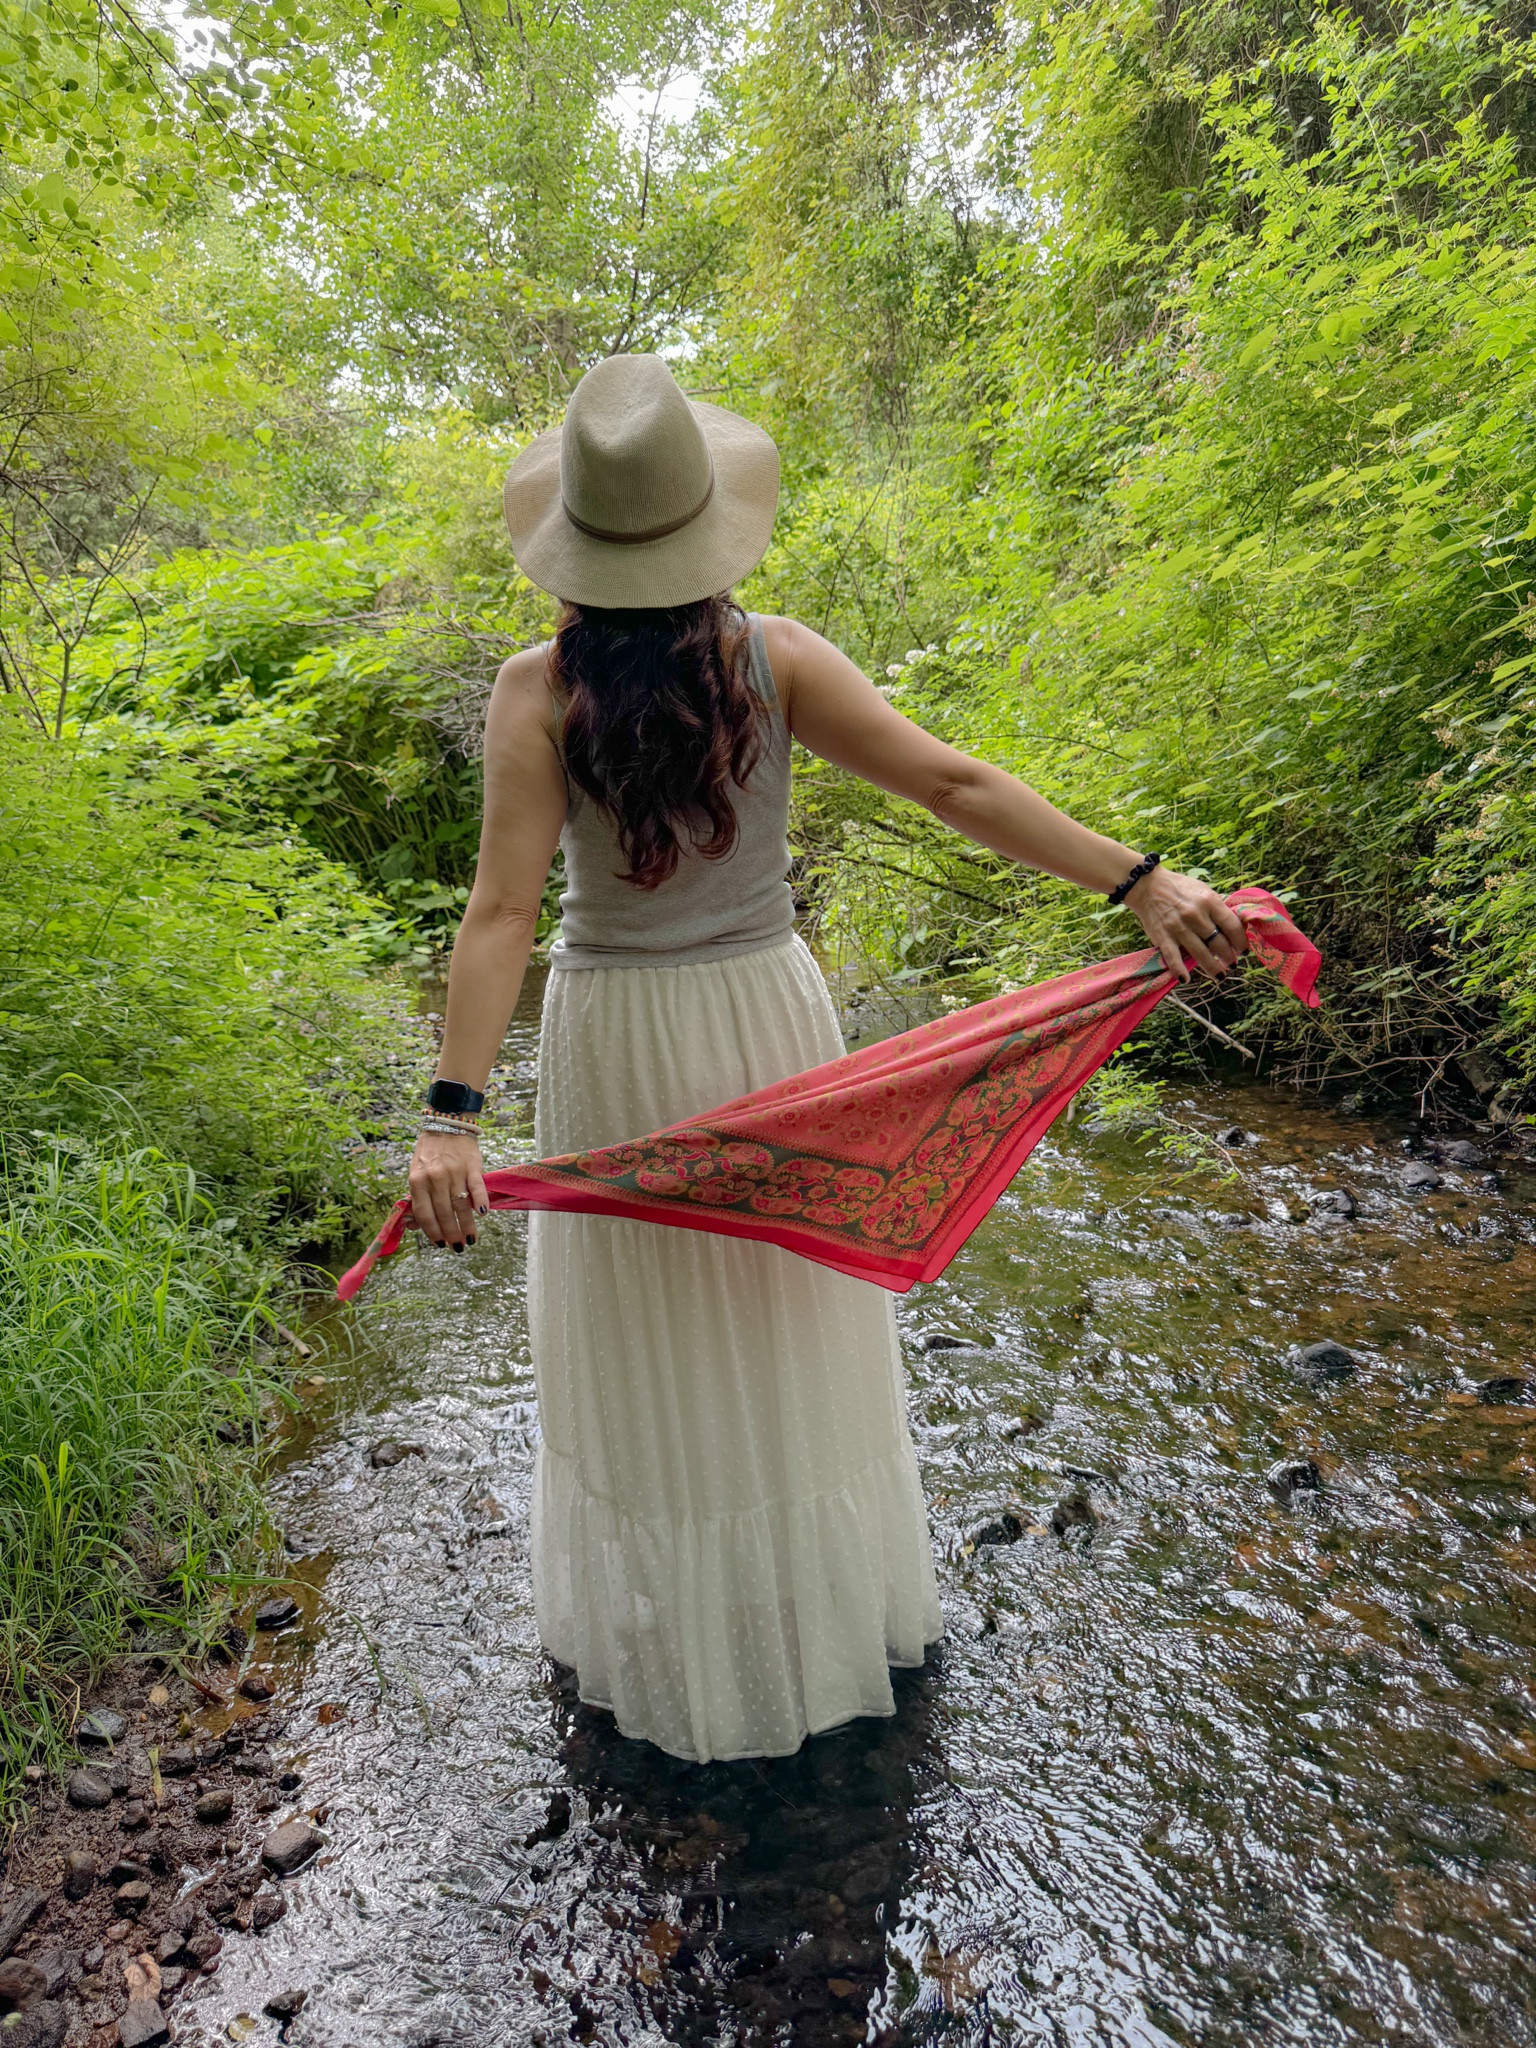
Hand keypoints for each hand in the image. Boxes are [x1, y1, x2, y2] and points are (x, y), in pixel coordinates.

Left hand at [408, 1131, 488, 1250]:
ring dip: (466, 1225)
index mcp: (417, 1181)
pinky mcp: (472, 1166)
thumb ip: (417, 1198)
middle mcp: (435, 1178)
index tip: (440, 1244)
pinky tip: (483, 1214)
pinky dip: (480, 1201)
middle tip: (458, 1247)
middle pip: (443, 1213)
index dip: (432, 1232)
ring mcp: (454, 1172)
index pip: (424, 1213)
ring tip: (470, 1239)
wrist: (447, 1125)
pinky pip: (477, 1187)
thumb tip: (414, 1226)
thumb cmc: (430, 1153)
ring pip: (460, 1205)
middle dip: (451, 1234)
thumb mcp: (417, 1173)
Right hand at [1122, 864, 1248, 979]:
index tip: (1242, 950)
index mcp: (1209, 901)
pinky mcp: (1163, 936)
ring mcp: (1178, 927)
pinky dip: (1179, 969)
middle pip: (1219, 943)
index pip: (1232, 926)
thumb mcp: (1204, 891)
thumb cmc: (1180, 888)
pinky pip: (1173, 957)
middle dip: (1229, 957)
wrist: (1147, 886)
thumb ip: (1218, 908)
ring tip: (1220, 975)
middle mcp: (1195, 915)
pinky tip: (1186, 979)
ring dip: (1212, 968)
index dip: (1240, 941)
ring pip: (1201, 953)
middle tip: (1232, 963)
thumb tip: (1235, 928)